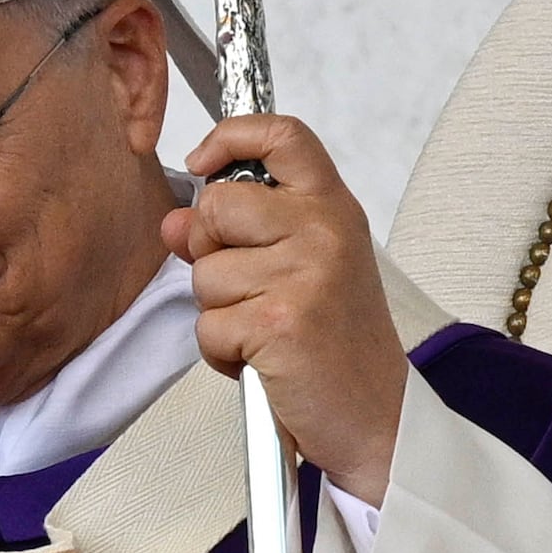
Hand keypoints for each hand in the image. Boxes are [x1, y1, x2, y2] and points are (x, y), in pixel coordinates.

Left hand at [165, 113, 407, 501]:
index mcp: (332, 209)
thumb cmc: (337, 344)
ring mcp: (303, 273)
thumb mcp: (298, 271)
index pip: (282, 136)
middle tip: (251, 290)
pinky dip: (223, 353)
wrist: (377, 416)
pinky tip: (265, 359)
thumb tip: (174, 221)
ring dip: (220, 313)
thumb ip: (237, 236)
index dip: (231, 136)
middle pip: (216, 207)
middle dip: (211, 253)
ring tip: (267, 332)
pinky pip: (207, 325)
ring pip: (205, 274)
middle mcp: (323, 230)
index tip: (205, 159)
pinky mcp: (279, 320)